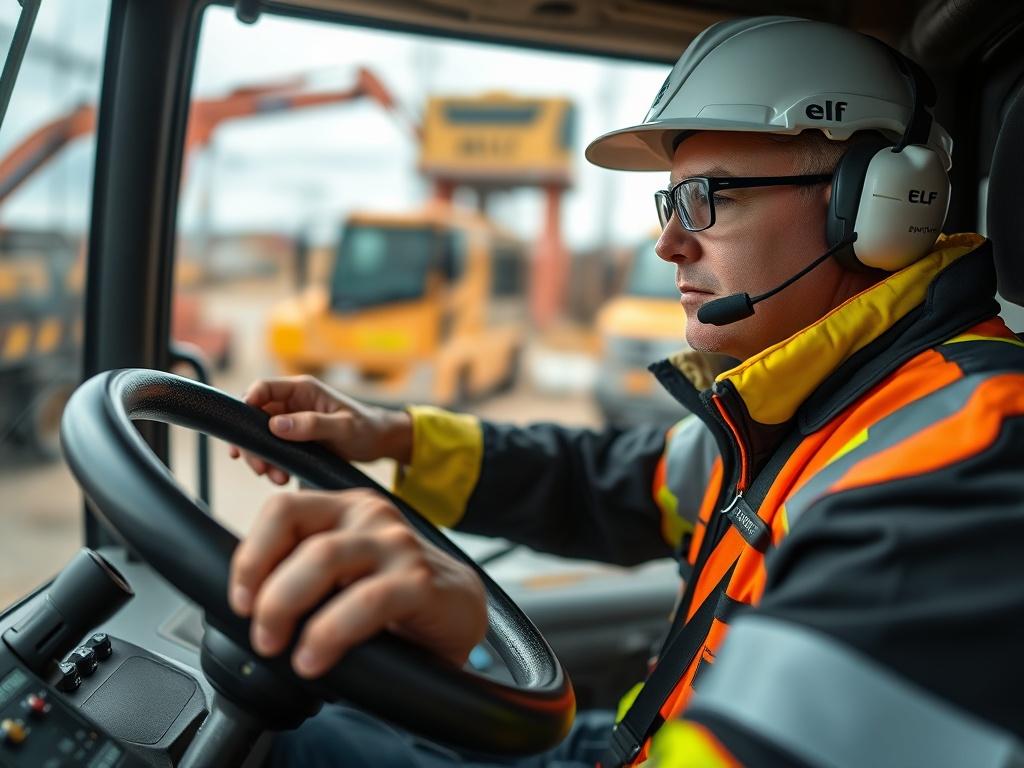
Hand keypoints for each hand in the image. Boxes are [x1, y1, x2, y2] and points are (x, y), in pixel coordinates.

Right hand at [228, 375, 411, 484]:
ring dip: (261, 458)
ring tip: (277, 478)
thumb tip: (275, 426)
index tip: (242, 429)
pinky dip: (270, 463)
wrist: (379, 442)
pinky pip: (271, 449)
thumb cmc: (366, 429)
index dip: (246, 403)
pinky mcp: (293, 439)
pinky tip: (281, 478)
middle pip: (253, 416)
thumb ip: (312, 424)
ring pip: (259, 436)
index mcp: (302, 390)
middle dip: (252, 443)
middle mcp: (292, 403)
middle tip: (260, 469)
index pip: (263, 388)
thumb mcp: (343, 428)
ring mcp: (291, 421)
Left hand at [228, 489, 487, 677]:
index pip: (283, 511)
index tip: (240, 602)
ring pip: (324, 558)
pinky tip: (315, 659)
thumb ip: (302, 574)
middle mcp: (371, 516)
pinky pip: (366, 600)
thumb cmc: (392, 598)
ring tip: (280, 649)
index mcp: (345, 509)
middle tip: (261, 636)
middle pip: (299, 535)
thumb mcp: (343, 575)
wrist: (458, 615)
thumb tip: (245, 606)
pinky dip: (330, 632)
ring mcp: (398, 544)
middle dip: (266, 593)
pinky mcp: (422, 580)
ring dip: (288, 607)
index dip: (251, 555)